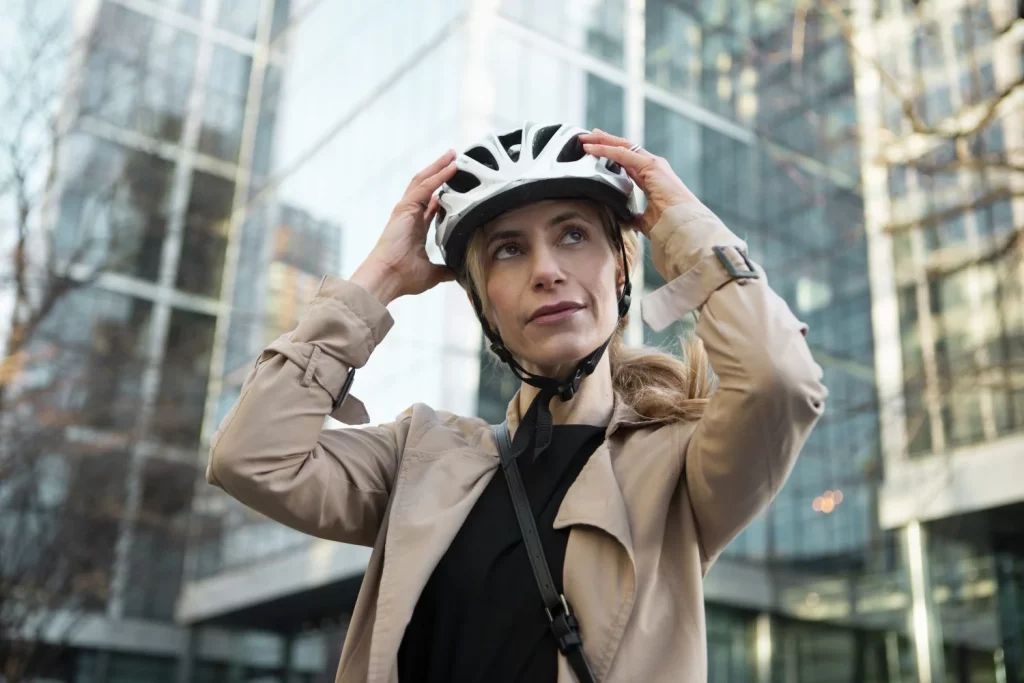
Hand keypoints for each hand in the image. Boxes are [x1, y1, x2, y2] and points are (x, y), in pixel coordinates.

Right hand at [351, 150, 458, 304]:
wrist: (387, 278)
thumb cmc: (402, 277)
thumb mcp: (431, 273)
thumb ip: (445, 270)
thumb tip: (458, 272)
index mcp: (415, 228)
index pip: (431, 204)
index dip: (443, 193)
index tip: (456, 184)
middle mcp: (409, 215)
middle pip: (426, 187)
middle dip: (440, 172)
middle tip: (455, 159)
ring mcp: (406, 210)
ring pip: (424, 181)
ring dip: (439, 167)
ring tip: (453, 155)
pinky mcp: (405, 208)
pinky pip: (424, 187)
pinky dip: (438, 176)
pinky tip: (451, 167)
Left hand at [579, 129, 701, 235]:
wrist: (682, 227)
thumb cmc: (669, 225)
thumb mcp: (646, 220)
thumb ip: (635, 217)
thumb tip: (626, 220)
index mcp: (651, 178)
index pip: (628, 160)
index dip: (611, 153)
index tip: (594, 150)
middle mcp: (653, 167)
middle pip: (624, 148)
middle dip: (604, 141)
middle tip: (586, 138)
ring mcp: (653, 164)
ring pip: (622, 146)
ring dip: (602, 141)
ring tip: (585, 138)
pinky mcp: (651, 165)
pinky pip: (623, 154)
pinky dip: (605, 149)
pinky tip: (592, 148)